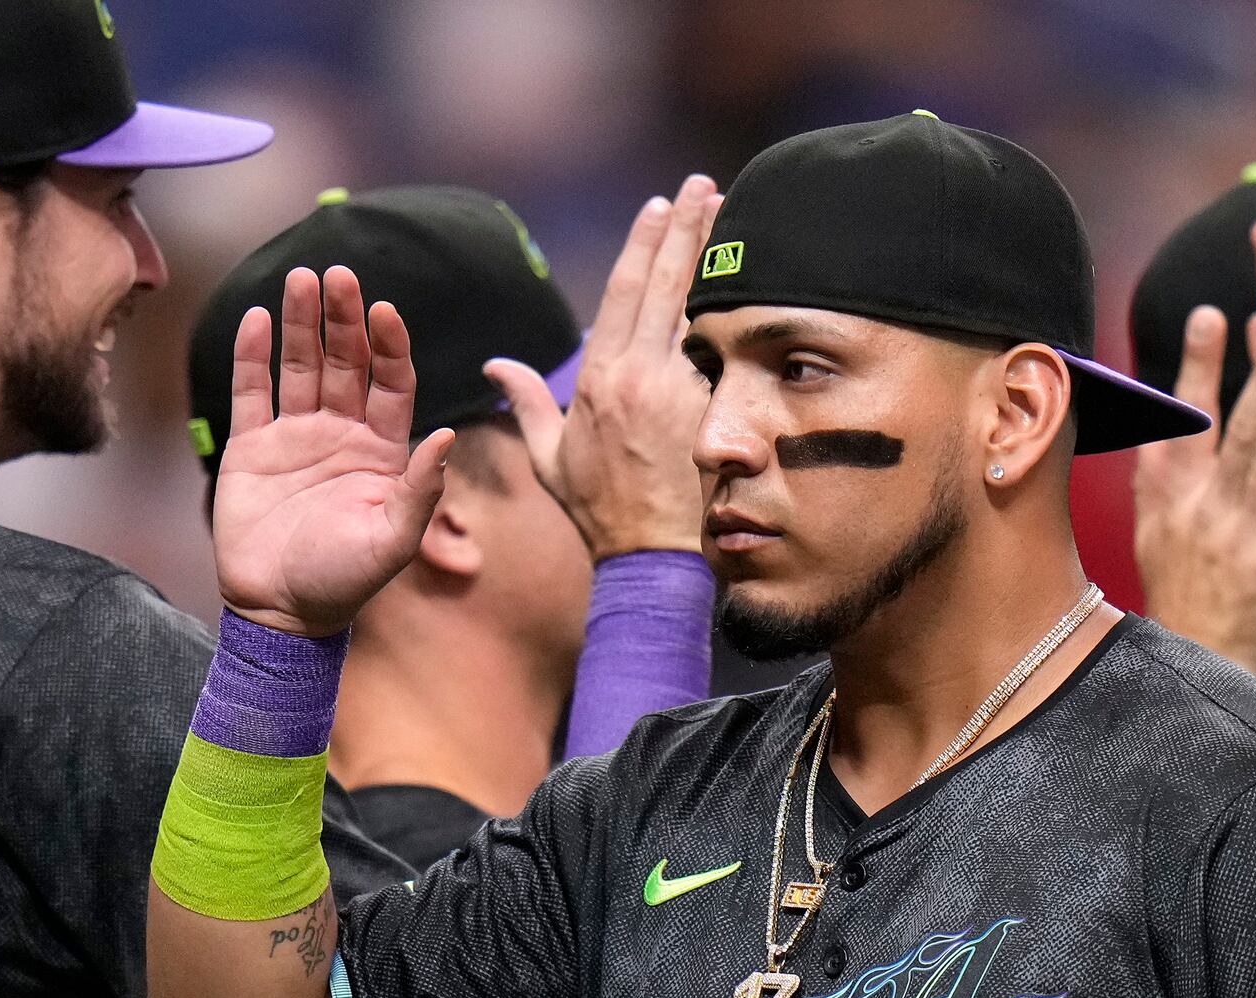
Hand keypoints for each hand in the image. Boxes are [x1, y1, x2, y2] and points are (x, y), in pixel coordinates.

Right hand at [211, 265, 455, 636]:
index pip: (391, 384)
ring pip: (300, 367)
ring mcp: (295, 438)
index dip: (389, 346)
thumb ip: (420, 490)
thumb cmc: (344, 583)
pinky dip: (254, 356)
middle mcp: (342, 436)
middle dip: (344, 319)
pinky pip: (252, 392)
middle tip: (340, 274)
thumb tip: (445, 435)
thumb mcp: (392, 541)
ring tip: (302, 279)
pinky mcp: (252, 448)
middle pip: (346, 363)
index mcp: (383, 453)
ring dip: (301, 323)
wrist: (281, 613)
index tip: (385, 311)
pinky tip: (260, 320)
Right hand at [486, 174, 718, 558]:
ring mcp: (679, 389)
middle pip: (667, 282)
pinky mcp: (712, 407)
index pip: (622, 291)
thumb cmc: (599, 509)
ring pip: (702, 307)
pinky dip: (739, 310)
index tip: (658, 205)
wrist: (650, 553)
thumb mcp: (549, 457)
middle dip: (689, 227)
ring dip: (720, 257)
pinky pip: (726, 349)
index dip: (642, 243)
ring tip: (734, 213)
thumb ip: (529, 402)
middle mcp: (638, 373)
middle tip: (707, 186)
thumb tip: (498, 364)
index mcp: (598, 377)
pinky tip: (757, 278)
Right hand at [1132, 306, 1255, 675]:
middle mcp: (1199, 505)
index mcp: (1170, 495)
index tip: (1211, 314)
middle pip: (1233, 428)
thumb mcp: (1154, 535)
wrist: (1199, 663)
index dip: (1198, 366)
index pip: (1186, 419)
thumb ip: (1161, 480)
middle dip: (1254, 372)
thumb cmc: (1182, 597)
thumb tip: (1157, 433)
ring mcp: (1236, 531)